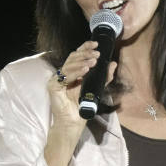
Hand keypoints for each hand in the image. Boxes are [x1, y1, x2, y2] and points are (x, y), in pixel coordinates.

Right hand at [43, 41, 116, 165]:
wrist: (74, 122)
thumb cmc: (83, 105)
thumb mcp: (96, 88)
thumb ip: (104, 76)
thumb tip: (113, 63)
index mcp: (71, 72)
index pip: (77, 56)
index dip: (85, 48)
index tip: (96, 43)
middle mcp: (62, 74)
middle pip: (72, 58)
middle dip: (85, 54)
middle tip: (97, 53)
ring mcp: (56, 80)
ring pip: (68, 65)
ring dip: (82, 62)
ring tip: (93, 61)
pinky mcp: (53, 87)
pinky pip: (64, 77)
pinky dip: (75, 72)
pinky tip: (85, 70)